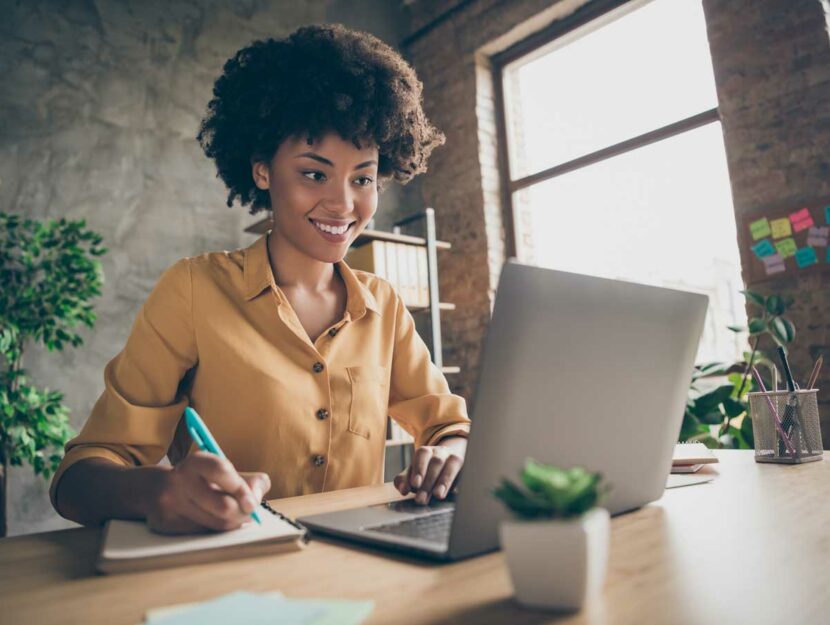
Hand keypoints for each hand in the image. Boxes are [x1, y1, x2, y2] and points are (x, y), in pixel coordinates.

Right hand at [146, 451, 270, 534]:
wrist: (155, 490)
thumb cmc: (200, 481)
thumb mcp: (223, 472)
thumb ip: (249, 481)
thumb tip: (256, 498)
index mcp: (196, 463)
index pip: (221, 471)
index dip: (241, 488)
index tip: (253, 501)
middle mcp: (179, 480)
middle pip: (223, 506)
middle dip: (243, 512)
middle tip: (248, 511)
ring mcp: (170, 504)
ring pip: (217, 524)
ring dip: (233, 522)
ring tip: (233, 515)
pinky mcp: (166, 524)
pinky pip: (204, 534)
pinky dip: (216, 529)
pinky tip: (212, 519)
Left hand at [393, 437, 466, 504]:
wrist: (448, 464)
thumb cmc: (426, 472)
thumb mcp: (413, 474)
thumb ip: (404, 480)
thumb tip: (403, 490)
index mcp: (426, 451)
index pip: (422, 455)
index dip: (419, 469)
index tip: (415, 484)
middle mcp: (441, 452)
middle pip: (436, 462)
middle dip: (428, 482)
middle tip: (421, 499)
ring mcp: (455, 458)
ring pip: (451, 464)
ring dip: (444, 481)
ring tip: (438, 495)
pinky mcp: (466, 467)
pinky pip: (465, 471)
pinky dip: (459, 481)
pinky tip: (456, 492)